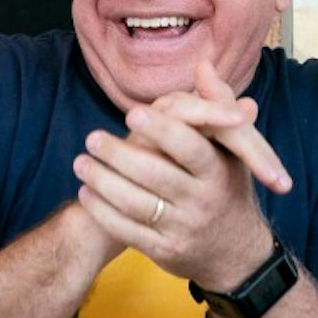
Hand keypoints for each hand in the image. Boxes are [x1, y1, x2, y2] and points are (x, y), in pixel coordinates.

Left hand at [72, 59, 293, 292]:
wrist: (237, 253)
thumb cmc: (229, 188)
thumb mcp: (234, 150)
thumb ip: (217, 105)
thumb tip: (203, 64)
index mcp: (220, 172)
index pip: (190, 147)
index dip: (161, 130)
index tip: (131, 112)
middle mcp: (204, 201)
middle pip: (156, 175)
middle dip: (120, 155)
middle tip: (91, 137)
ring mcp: (184, 229)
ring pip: (136, 203)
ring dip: (103, 182)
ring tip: (80, 162)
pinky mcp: (165, 252)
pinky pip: (126, 231)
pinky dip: (102, 211)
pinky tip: (85, 193)